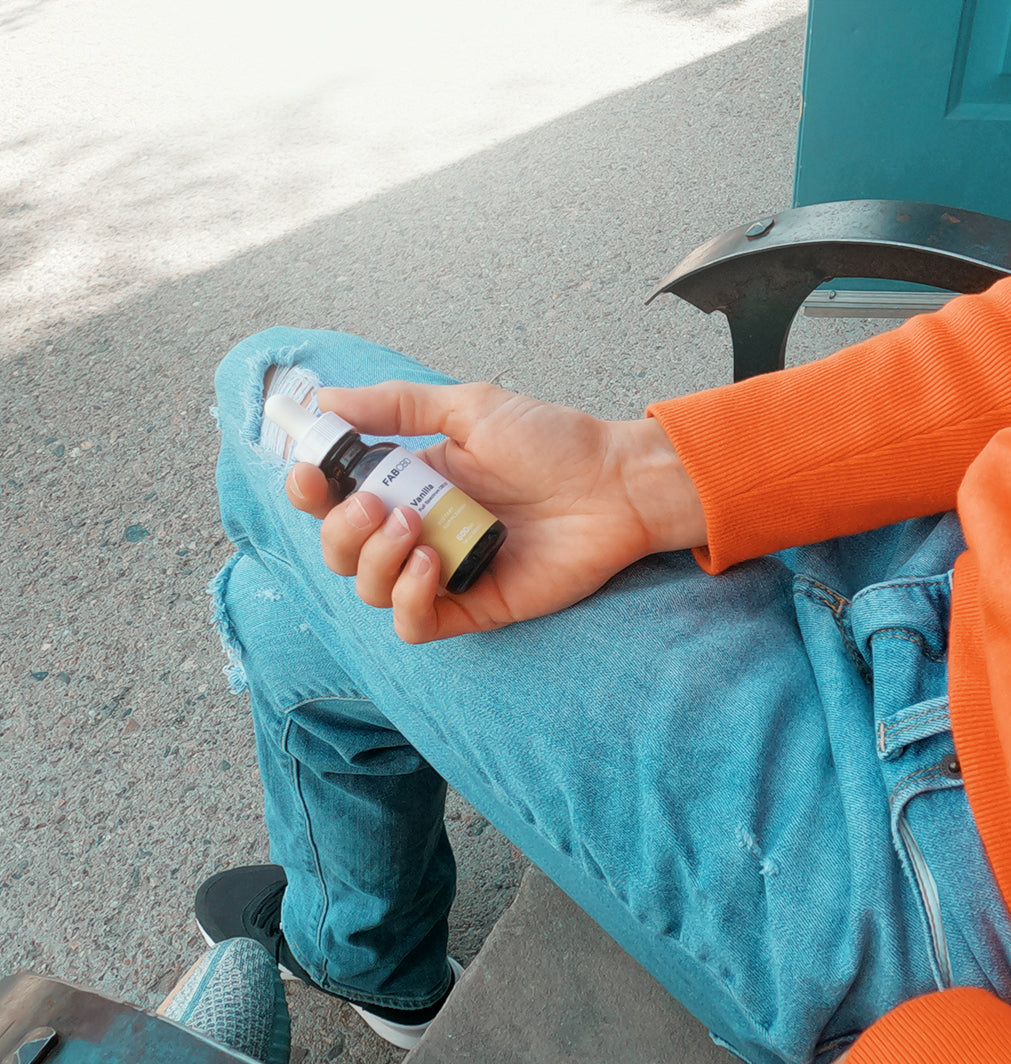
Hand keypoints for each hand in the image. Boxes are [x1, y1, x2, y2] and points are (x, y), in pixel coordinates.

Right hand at [286, 381, 705, 641]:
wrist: (615, 484)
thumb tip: (324, 402)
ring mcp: (443, 571)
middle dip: (341, 530)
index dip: (308, 490)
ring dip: (375, 560)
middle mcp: (418, 529)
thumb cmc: (552, 443)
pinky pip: (413, 625)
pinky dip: (409, 599)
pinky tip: (433, 564)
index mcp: (410, 483)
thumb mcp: (469, 407)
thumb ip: (397, 406)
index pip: (334, 498)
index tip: (310, 472)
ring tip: (416, 529)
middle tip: (379, 505)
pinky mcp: (473, 605)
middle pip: (340, 550)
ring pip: (369, 589)